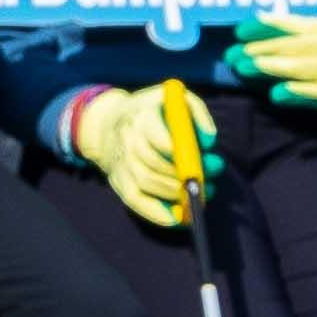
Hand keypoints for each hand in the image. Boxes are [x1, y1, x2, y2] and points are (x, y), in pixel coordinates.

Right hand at [68, 83, 204, 230]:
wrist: (107, 123)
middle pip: (153, 164)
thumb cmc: (154, 111)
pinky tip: (178, 218)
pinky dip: (156, 213)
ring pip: (146, 183)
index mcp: (140, 114)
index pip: (157, 137)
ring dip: (176, 194)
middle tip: (209, 181)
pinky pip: (135, 201)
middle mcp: (126, 138)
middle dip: (184, 176)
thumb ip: (196, 114)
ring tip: (201, 195)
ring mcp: (118, 161)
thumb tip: (209, 141)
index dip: (180, 152)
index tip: (205, 156)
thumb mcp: (176, 98)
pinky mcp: (117, 180)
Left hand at [236, 13, 316, 111]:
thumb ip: (292, 30)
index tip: (239, 31)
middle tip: (232, 54)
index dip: (262, 27)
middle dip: (258, 50)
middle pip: (290, 46)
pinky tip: (276, 92)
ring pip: (298, 67)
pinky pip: (312, 92)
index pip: (289, 24)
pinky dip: (294, 91)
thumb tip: (257, 22)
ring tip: (244, 67)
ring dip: (268, 67)